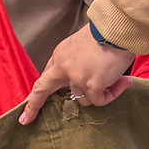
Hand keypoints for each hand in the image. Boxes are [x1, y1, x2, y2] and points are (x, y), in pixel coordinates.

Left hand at [17, 27, 134, 124]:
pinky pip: (99, 101)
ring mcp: (75, 78)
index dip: (38, 90)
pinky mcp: (90, 86)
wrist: (118, 28)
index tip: (28, 103)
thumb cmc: (107, 32)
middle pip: (43, 89)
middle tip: (25, 120)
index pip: (46, 76)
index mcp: (61, 55)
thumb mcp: (84, 43)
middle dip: (33, 106)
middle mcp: (63, 67)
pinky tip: (123, 82)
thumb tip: (84, 76)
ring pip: (82, 99)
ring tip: (117, 79)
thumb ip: (78, 61)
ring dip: (100, 92)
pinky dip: (111, 94)